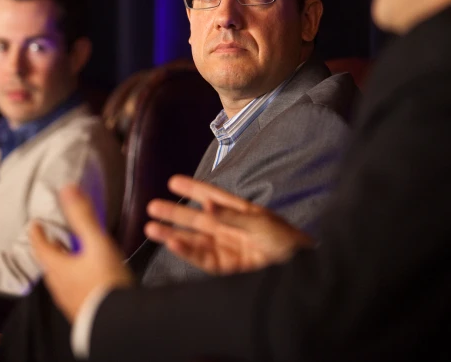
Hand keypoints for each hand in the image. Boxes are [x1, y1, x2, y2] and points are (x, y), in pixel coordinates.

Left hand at [30, 185, 133, 322]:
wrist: (118, 320)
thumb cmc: (106, 282)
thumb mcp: (96, 243)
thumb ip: (83, 216)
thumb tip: (68, 189)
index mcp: (57, 267)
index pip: (40, 247)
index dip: (37, 233)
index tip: (35, 225)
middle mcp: (58, 285)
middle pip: (50, 263)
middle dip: (52, 249)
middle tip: (56, 239)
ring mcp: (69, 300)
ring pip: (60, 278)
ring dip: (63, 264)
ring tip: (73, 257)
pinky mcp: (81, 311)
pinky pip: (72, 290)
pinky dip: (74, 279)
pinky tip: (88, 279)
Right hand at [144, 175, 313, 274]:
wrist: (299, 269)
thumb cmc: (286, 240)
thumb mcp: (261, 223)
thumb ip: (232, 215)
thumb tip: (207, 204)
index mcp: (238, 211)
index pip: (211, 195)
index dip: (193, 188)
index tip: (173, 181)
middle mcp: (227, 228)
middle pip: (195, 218)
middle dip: (174, 212)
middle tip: (152, 206)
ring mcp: (224, 247)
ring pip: (192, 239)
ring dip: (172, 234)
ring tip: (151, 228)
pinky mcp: (225, 267)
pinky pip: (201, 258)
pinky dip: (186, 252)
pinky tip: (173, 244)